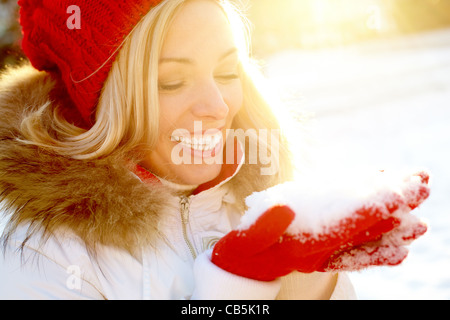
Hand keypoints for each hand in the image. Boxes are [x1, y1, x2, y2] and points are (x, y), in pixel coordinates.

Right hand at [211, 170, 429, 280]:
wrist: (246, 271)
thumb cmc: (242, 253)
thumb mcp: (243, 241)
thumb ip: (262, 227)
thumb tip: (284, 208)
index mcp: (302, 247)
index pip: (343, 227)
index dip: (370, 209)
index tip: (395, 192)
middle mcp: (322, 252)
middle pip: (365, 230)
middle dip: (395, 207)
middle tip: (421, 185)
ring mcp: (327, 253)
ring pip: (368, 237)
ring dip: (397, 221)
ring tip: (419, 200)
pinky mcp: (326, 252)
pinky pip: (359, 247)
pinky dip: (381, 238)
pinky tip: (399, 231)